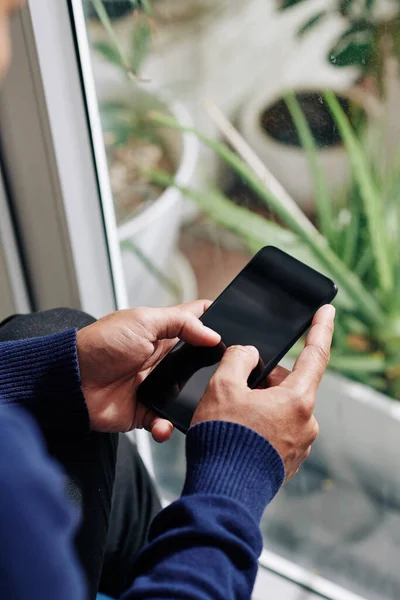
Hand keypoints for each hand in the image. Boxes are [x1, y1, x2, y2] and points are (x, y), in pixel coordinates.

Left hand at [77, 301, 219, 440]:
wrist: (71, 381)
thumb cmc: (101, 344)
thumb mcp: (142, 321)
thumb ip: (180, 323)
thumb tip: (213, 334)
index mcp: (165, 333)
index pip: (197, 323)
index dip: (217, 323)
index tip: (239, 328)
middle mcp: (165, 359)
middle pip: (201, 363)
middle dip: (216, 369)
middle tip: (230, 376)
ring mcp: (157, 385)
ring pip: (189, 396)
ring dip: (194, 404)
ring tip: (199, 407)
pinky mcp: (146, 410)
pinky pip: (165, 421)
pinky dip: (166, 426)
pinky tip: (162, 424)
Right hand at [192, 305, 334, 480]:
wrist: (222, 493)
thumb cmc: (223, 440)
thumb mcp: (223, 387)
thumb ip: (238, 359)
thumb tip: (248, 355)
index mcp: (297, 400)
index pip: (315, 354)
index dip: (321, 329)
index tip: (328, 311)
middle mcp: (306, 423)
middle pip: (288, 384)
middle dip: (265, 379)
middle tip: (235, 386)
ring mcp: (299, 444)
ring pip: (281, 408)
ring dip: (260, 403)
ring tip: (232, 416)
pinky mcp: (287, 460)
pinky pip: (277, 430)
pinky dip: (260, 425)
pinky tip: (238, 433)